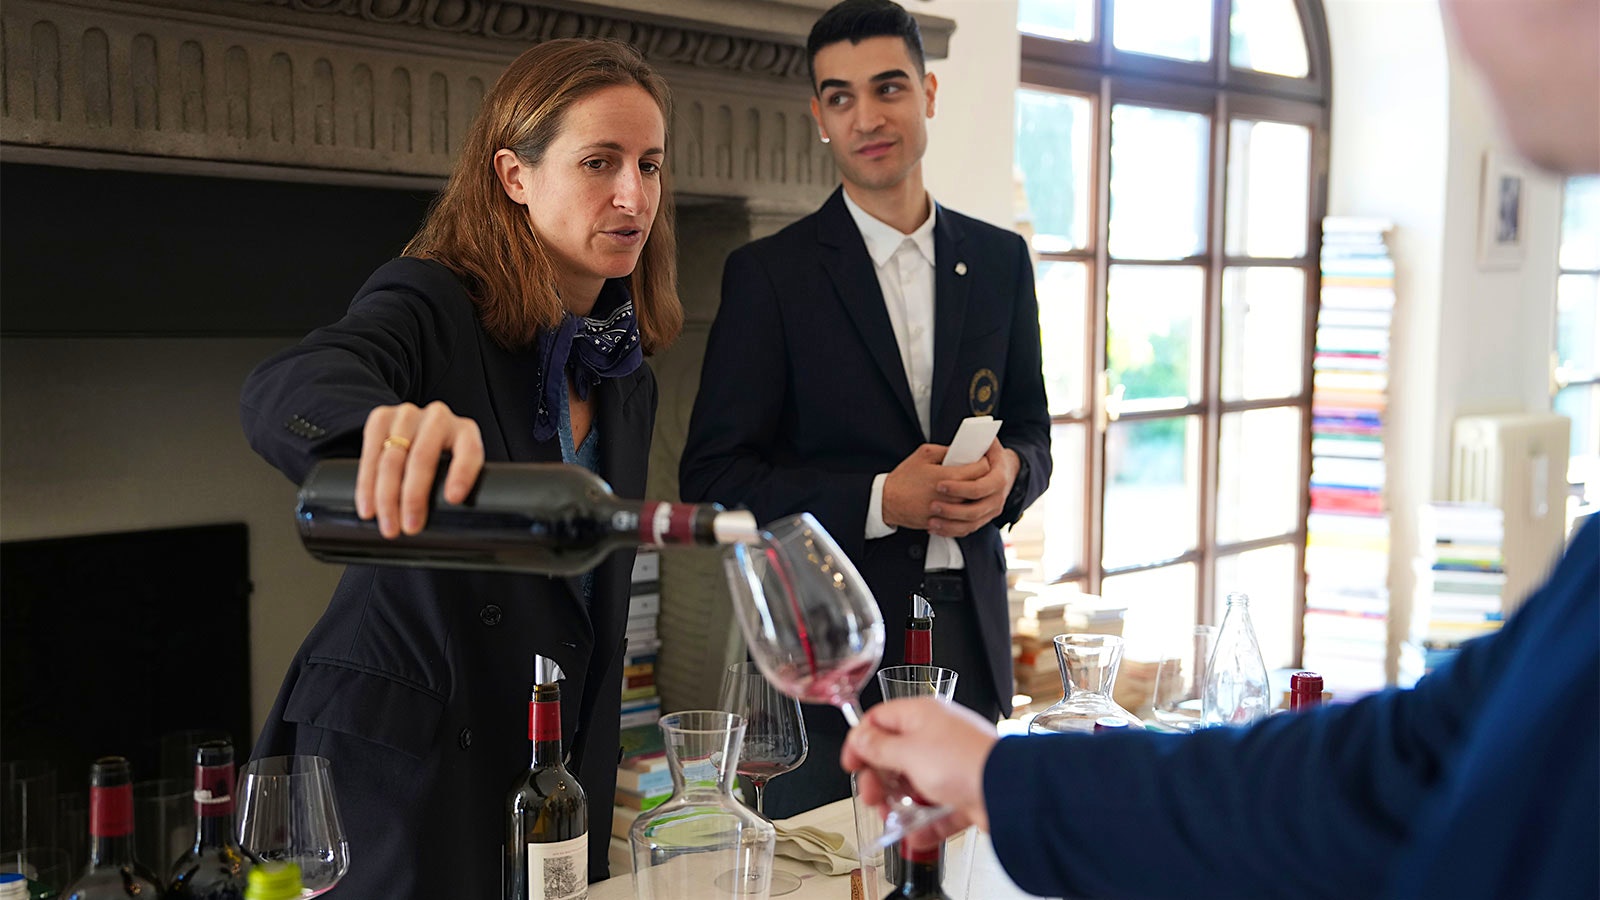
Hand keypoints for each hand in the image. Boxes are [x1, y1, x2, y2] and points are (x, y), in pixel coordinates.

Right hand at [357, 401, 484, 537]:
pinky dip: (366, 486)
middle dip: (413, 497)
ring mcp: (408, 415)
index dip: (461, 475)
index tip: (453, 499)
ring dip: (386, 497)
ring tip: (388, 525)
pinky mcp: (381, 418)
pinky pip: (370, 455)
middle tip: (410, 528)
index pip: (469, 452)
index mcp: (466, 432)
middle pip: (422, 458)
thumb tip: (450, 531)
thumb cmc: (440, 459)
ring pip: (392, 459)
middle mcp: (438, 418)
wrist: (414, 429)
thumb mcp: (456, 468)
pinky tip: (368, 507)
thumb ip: (455, 488)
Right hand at [841, 698, 997, 842]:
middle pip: (894, 756)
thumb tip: (860, 738)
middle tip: (873, 796)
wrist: (1007, 790)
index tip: (851, 764)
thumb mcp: (907, 752)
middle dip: (878, 779)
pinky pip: (938, 809)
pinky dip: (925, 823)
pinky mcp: (965, 793)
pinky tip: (915, 834)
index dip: (861, 741)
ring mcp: (952, 766)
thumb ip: (878, 747)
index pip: (880, 719)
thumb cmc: (963, 761)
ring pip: (915, 785)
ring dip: (899, 804)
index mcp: (922, 715)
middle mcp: (937, 737)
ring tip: (894, 817)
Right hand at [882, 444, 989, 530]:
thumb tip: (962, 451)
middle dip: (983, 479)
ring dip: (977, 498)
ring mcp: (946, 512)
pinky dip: (968, 514)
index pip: (978, 470)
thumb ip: (945, 451)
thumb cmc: (904, 478)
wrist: (887, 501)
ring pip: (973, 506)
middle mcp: (948, 496)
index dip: (984, 463)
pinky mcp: (943, 523)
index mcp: (945, 477)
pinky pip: (963, 522)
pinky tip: (966, 505)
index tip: (984, 460)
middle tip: (983, 473)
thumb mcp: (923, 455)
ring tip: (975, 489)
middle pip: (979, 488)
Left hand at [928, 441, 1018, 537]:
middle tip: (931, 505)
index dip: (958, 488)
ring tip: (930, 521)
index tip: (939, 484)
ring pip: (970, 524)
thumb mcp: (990, 445)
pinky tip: (933, 527)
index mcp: (998, 479)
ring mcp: (991, 511)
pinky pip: (967, 530)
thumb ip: (980, 442)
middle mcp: (998, 498)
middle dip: (951, 509)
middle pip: (973, 510)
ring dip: (949, 525)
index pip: (977, 487)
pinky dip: (950, 531)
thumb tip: (970, 435)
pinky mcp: (984, 520)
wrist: (1009, 472)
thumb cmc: (993, 456)